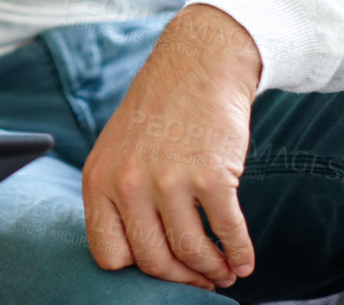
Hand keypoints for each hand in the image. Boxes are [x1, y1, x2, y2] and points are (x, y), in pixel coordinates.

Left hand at [81, 4, 260, 289]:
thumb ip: (120, 199)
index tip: (162, 271)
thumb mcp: (118, 152)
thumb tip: (144, 259)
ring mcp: (169, 180)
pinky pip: (228, 233)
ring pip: (191, 254)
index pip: (108, 254)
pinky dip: (240, 254)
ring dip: (213, 271)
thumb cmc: (160, 112)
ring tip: (225, 271)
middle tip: (201, 279)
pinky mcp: (211, 176)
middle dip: (182, 278)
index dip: (138, 272)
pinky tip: (245, 259)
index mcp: (98, 180)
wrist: (198, 64)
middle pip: (153, 262)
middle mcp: (127, 183)